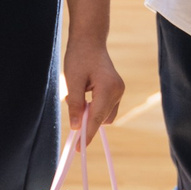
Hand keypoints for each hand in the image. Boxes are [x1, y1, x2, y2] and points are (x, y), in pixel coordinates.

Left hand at [61, 30, 125, 144]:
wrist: (90, 40)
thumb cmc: (79, 56)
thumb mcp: (72, 81)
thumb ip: (75, 104)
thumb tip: (76, 127)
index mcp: (109, 89)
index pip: (98, 118)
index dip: (87, 134)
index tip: (79, 149)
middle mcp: (118, 91)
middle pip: (103, 119)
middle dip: (88, 120)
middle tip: (71, 107)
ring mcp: (119, 91)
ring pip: (105, 115)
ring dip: (91, 113)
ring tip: (77, 94)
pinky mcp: (116, 90)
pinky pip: (106, 107)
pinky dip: (95, 107)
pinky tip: (84, 94)